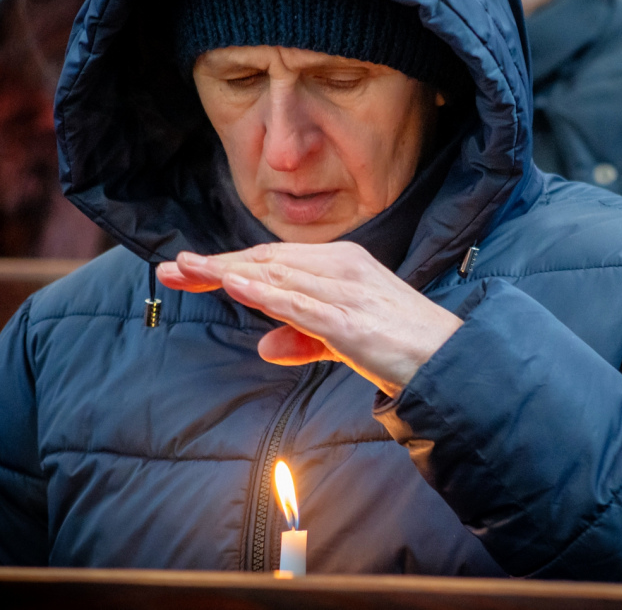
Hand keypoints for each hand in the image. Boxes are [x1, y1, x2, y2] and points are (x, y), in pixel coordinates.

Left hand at [156, 242, 462, 396]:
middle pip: (267, 261)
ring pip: (277, 276)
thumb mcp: (343, 339)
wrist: (451, 361)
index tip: (189, 270)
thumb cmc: (402, 346)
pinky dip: (264, 294)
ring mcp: (346, 292)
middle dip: (217, 265)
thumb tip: (263, 347)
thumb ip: (303, 340)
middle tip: (171, 268)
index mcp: (342, 264)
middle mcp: (342, 268)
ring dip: (227, 272)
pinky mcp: (350, 321)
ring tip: (187, 270)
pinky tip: (234, 286)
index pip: (274, 259)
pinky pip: (300, 304)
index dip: (229, 263)